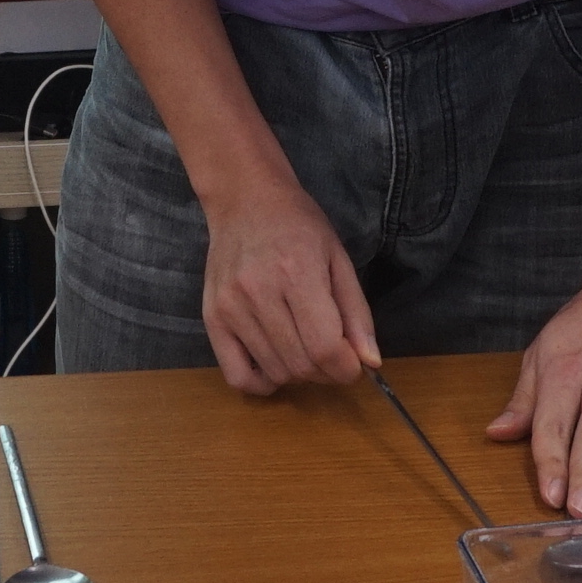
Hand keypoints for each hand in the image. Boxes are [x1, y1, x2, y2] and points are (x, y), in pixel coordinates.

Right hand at [198, 176, 379, 395]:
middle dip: (327, 372)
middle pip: (301, 365)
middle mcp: (258, 292)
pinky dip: (262, 382)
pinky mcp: (211, 318)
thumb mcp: (339, 259)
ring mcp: (230, 308)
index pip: (324, 347)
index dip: (346, 368)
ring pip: (275, 372)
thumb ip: (356, 313)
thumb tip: (370, 362)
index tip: (354, 363)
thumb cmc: (298, 225)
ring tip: (305, 349)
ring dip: (300, 374)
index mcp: (297, 273)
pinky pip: (237, 376)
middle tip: (333, 354)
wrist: (245, 200)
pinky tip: (276, 364)